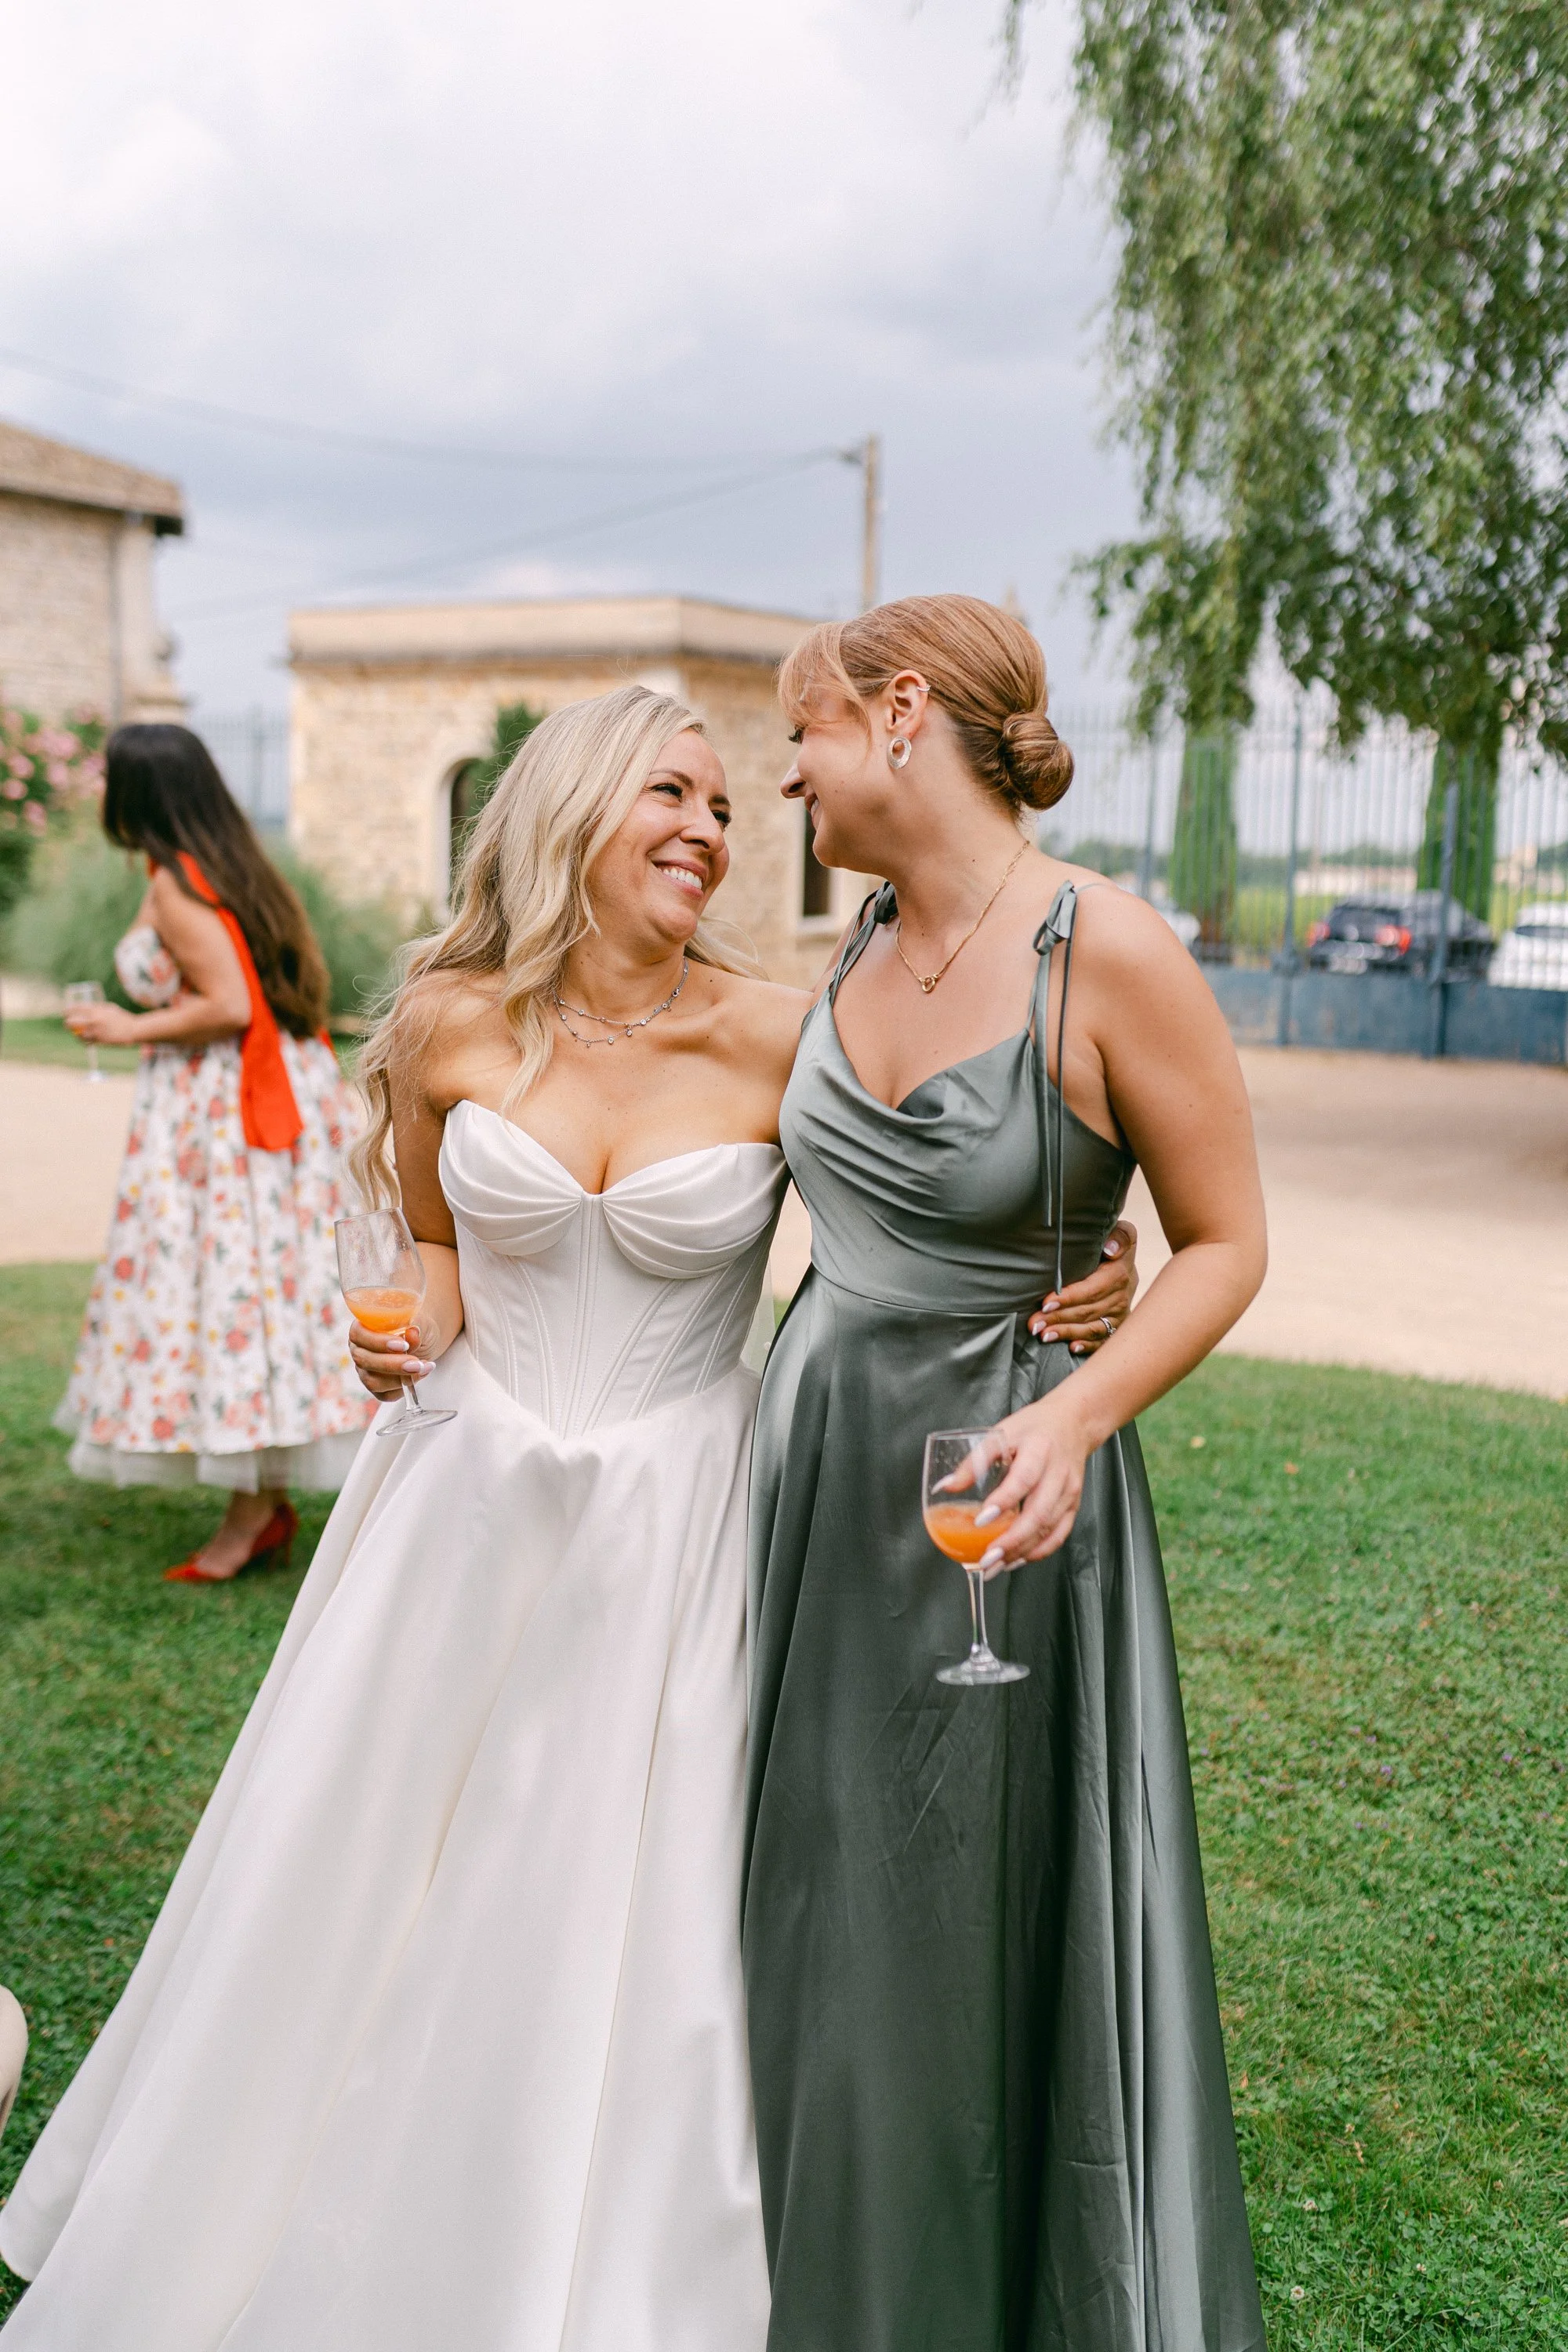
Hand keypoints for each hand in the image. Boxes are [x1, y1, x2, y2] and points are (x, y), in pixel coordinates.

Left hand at [64, 1002, 140, 1046]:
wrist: (134, 1030)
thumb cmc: (122, 1018)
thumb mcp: (109, 1008)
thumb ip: (97, 1008)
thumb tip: (86, 1008)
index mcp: (96, 1010)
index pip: (75, 1008)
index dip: (68, 1010)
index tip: (66, 1012)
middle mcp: (94, 1020)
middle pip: (72, 1022)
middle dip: (68, 1023)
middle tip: (68, 1023)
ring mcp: (96, 1031)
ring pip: (78, 1034)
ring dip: (76, 1034)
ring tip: (77, 1033)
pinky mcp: (100, 1041)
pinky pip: (86, 1042)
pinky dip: (84, 1041)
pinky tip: (85, 1039)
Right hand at [347, 1318, 436, 1400]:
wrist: (426, 1340)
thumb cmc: (417, 1326)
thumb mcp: (420, 1321)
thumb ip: (415, 1324)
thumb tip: (412, 1333)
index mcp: (362, 1328)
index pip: (358, 1334)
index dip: (378, 1342)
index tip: (403, 1345)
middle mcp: (360, 1349)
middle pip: (364, 1360)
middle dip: (392, 1364)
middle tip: (416, 1363)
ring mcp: (366, 1370)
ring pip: (373, 1381)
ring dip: (400, 1378)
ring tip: (423, 1367)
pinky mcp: (377, 1387)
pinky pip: (384, 1394)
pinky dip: (404, 1387)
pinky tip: (420, 1375)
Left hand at [970, 1393, 1090, 1572]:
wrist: (1073, 1424)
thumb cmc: (1034, 1428)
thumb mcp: (1001, 1432)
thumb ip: (974, 1461)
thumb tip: (945, 1486)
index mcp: (1039, 1450)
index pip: (1023, 1479)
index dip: (1003, 1502)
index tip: (980, 1520)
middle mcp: (1058, 1473)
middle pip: (1038, 1513)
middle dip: (1011, 1541)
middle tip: (986, 1558)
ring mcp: (1069, 1492)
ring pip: (1048, 1529)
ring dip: (1021, 1552)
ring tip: (995, 1566)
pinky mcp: (1073, 1505)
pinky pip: (1059, 1535)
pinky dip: (1038, 1552)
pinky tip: (1017, 1560)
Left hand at [1028, 1219, 1138, 1355]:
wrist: (1124, 1259)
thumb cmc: (1111, 1244)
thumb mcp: (1120, 1233)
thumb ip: (1120, 1236)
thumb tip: (1110, 1249)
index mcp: (1120, 1272)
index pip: (1092, 1288)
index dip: (1069, 1297)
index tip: (1045, 1303)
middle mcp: (1123, 1295)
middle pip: (1088, 1310)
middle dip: (1058, 1317)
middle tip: (1034, 1324)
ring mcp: (1121, 1312)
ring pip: (1093, 1327)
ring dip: (1067, 1333)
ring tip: (1044, 1336)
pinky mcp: (1118, 1325)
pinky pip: (1104, 1340)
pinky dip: (1088, 1345)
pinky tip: (1072, 1348)